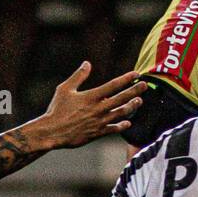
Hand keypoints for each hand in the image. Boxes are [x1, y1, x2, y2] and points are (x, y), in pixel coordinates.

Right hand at [28, 63, 145, 149]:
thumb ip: (78, 76)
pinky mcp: (98, 133)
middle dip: (135, 91)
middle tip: (145, 85)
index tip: (136, 74)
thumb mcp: (65, 89)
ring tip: (139, 101)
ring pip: (121, 113)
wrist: (52, 132)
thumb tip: (87, 63)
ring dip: (132, 106)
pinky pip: (114, 129)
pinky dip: (122, 125)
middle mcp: (98, 108)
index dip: (126, 79)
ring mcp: (100, 121)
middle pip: (122, 98)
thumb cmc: (56, 109)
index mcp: (91, 96)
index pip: (113, 85)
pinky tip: (128, 122)